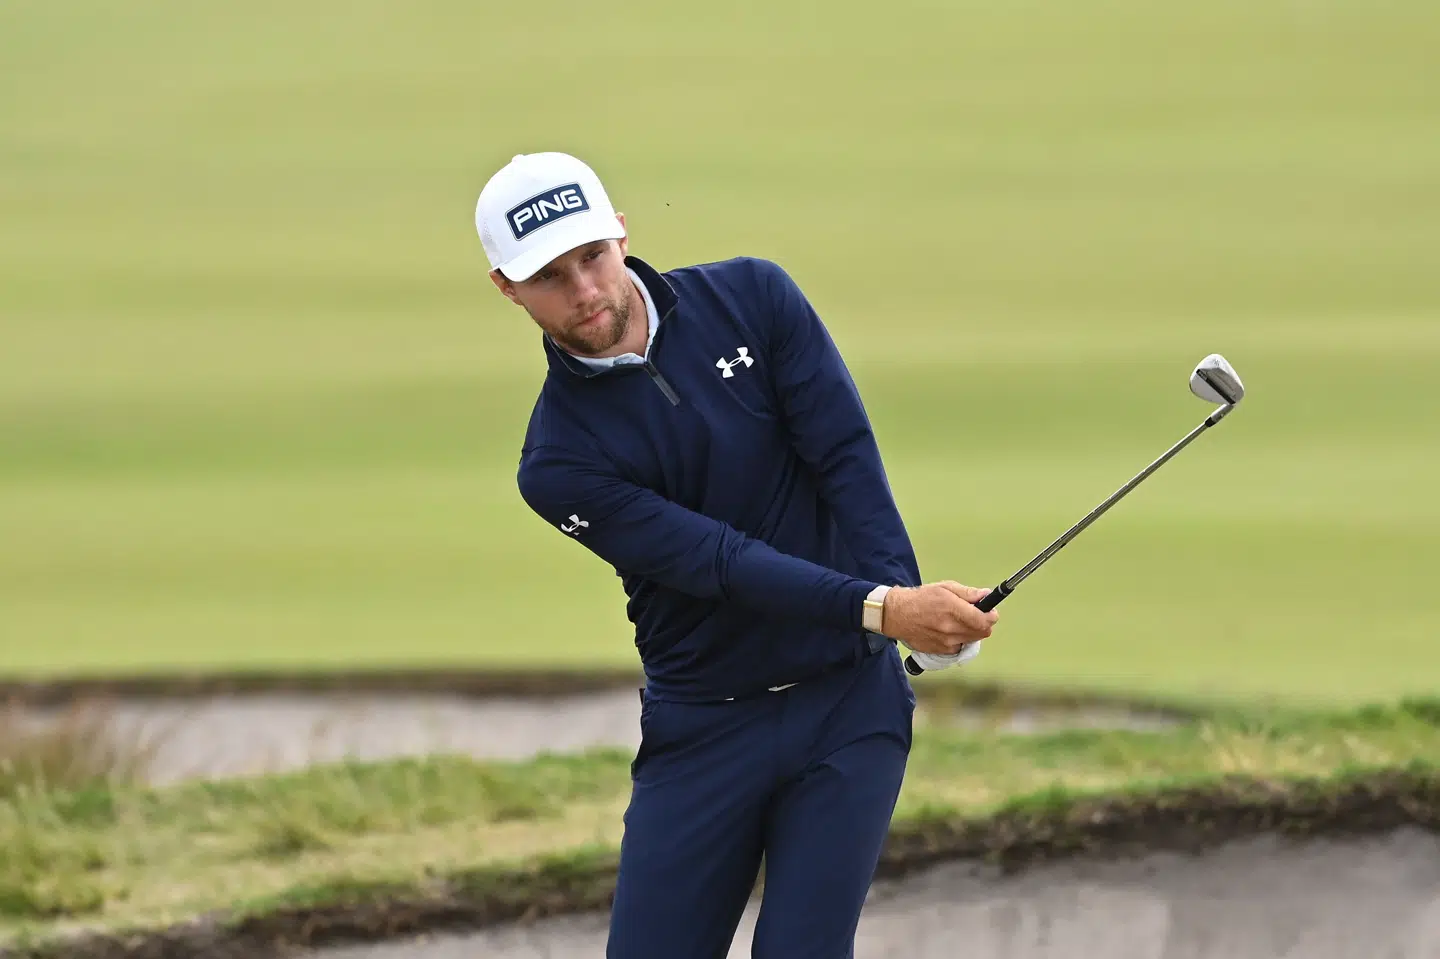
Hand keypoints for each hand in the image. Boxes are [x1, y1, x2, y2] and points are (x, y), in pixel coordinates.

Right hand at [882, 582, 997, 656]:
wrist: (898, 615)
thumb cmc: (921, 598)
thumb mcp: (945, 588)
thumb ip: (968, 593)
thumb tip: (986, 595)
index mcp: (953, 609)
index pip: (984, 620)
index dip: (991, 615)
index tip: (990, 611)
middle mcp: (951, 628)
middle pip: (983, 632)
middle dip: (983, 623)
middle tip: (976, 615)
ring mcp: (946, 642)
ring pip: (973, 640)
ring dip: (972, 631)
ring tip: (959, 621)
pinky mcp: (942, 651)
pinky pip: (960, 646)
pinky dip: (960, 639)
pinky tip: (949, 630)